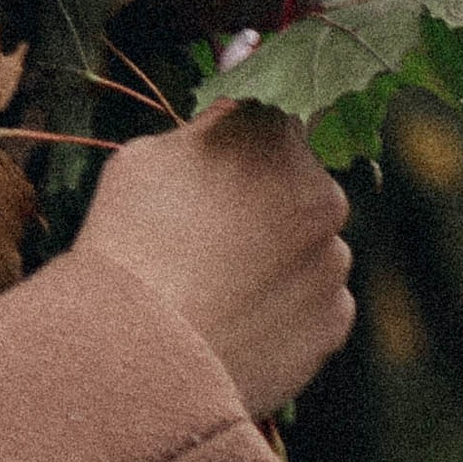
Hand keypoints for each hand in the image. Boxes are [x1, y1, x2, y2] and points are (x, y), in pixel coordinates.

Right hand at [78, 105, 354, 419]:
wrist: (136, 354)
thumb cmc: (129, 245)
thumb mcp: (145, 158)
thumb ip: (205, 128)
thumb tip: (231, 108)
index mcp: (274, 139)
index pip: (273, 123)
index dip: (242, 148)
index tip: (217, 172)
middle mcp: (323, 192)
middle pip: (299, 188)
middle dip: (265, 205)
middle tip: (207, 240)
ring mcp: (333, 260)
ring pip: (310, 249)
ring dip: (278, 260)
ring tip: (217, 291)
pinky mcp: (334, 320)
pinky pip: (316, 305)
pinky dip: (287, 312)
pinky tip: (237, 323)